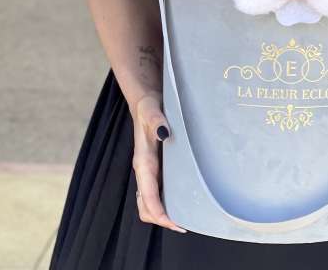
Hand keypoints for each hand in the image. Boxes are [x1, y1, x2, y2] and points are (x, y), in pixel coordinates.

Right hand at [131, 92, 186, 232]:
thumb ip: (157, 120)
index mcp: (143, 162)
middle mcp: (144, 170)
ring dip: (162, 212)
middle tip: (184, 225)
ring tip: (185, 217)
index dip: (159, 213)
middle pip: (146, 206)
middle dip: (161, 219)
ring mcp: (149, 170)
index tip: (175, 223)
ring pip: (149, 201)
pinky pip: (156, 191)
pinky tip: (181, 199)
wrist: (146, 101)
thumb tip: (164, 133)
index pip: (147, 196)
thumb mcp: (152, 110)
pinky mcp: (155, 166)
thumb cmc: (149, 107)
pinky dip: (164, 201)